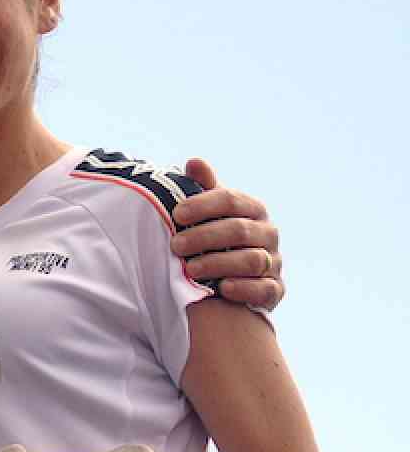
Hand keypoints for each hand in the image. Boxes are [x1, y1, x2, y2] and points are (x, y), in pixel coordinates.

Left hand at [171, 158, 282, 309]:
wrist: (232, 280)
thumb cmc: (217, 240)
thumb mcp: (210, 215)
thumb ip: (204, 190)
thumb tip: (194, 162)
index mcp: (252, 210)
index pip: (230, 200)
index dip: (203, 205)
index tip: (177, 214)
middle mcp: (268, 233)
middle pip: (239, 230)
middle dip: (204, 237)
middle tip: (175, 246)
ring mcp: (274, 262)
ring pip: (252, 260)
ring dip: (218, 264)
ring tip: (190, 270)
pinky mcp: (274, 289)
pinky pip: (265, 289)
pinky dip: (244, 288)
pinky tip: (223, 288)